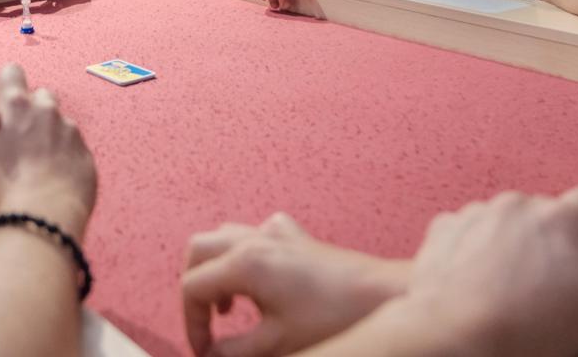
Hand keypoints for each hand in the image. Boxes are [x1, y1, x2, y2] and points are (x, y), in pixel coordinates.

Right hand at [0, 64, 95, 238]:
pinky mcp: (86, 156)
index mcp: (18, 106)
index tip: (1, 101)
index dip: (5, 82)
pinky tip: (51, 177)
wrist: (44, 222)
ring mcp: (72, 134)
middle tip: (15, 137)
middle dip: (29, 108)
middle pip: (40, 96)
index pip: (12, 73)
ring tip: (33, 161)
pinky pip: (74, 147)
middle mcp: (49, 112)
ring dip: (48, 132)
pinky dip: (63, 155)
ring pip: (59, 122)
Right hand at [182, 213, 406, 356]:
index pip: (193, 287)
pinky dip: (247, 252)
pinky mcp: (297, 238)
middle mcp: (254, 240)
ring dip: (216, 268)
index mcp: (244, 263)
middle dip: (194, 288)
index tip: (205, 351)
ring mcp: (276, 234)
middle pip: (198, 252)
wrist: (385, 296)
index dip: (192, 324)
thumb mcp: (278, 344)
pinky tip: (260, 276)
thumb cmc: (335, 318)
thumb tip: (211, 356)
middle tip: (207, 323)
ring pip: (224, 236)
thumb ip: (235, 351)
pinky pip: (258, 232)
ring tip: (229, 305)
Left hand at [400, 188, 577, 356]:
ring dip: (511, 242)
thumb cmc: (529, 328)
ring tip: (506, 286)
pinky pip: (473, 227)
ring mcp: (477, 211)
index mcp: (561, 219)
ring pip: (508, 219)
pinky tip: (478, 280)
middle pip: (545, 211)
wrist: (456, 336)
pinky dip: (477, 246)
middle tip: (541, 281)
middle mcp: (518, 204)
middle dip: (548, 238)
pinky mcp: (446, 223)